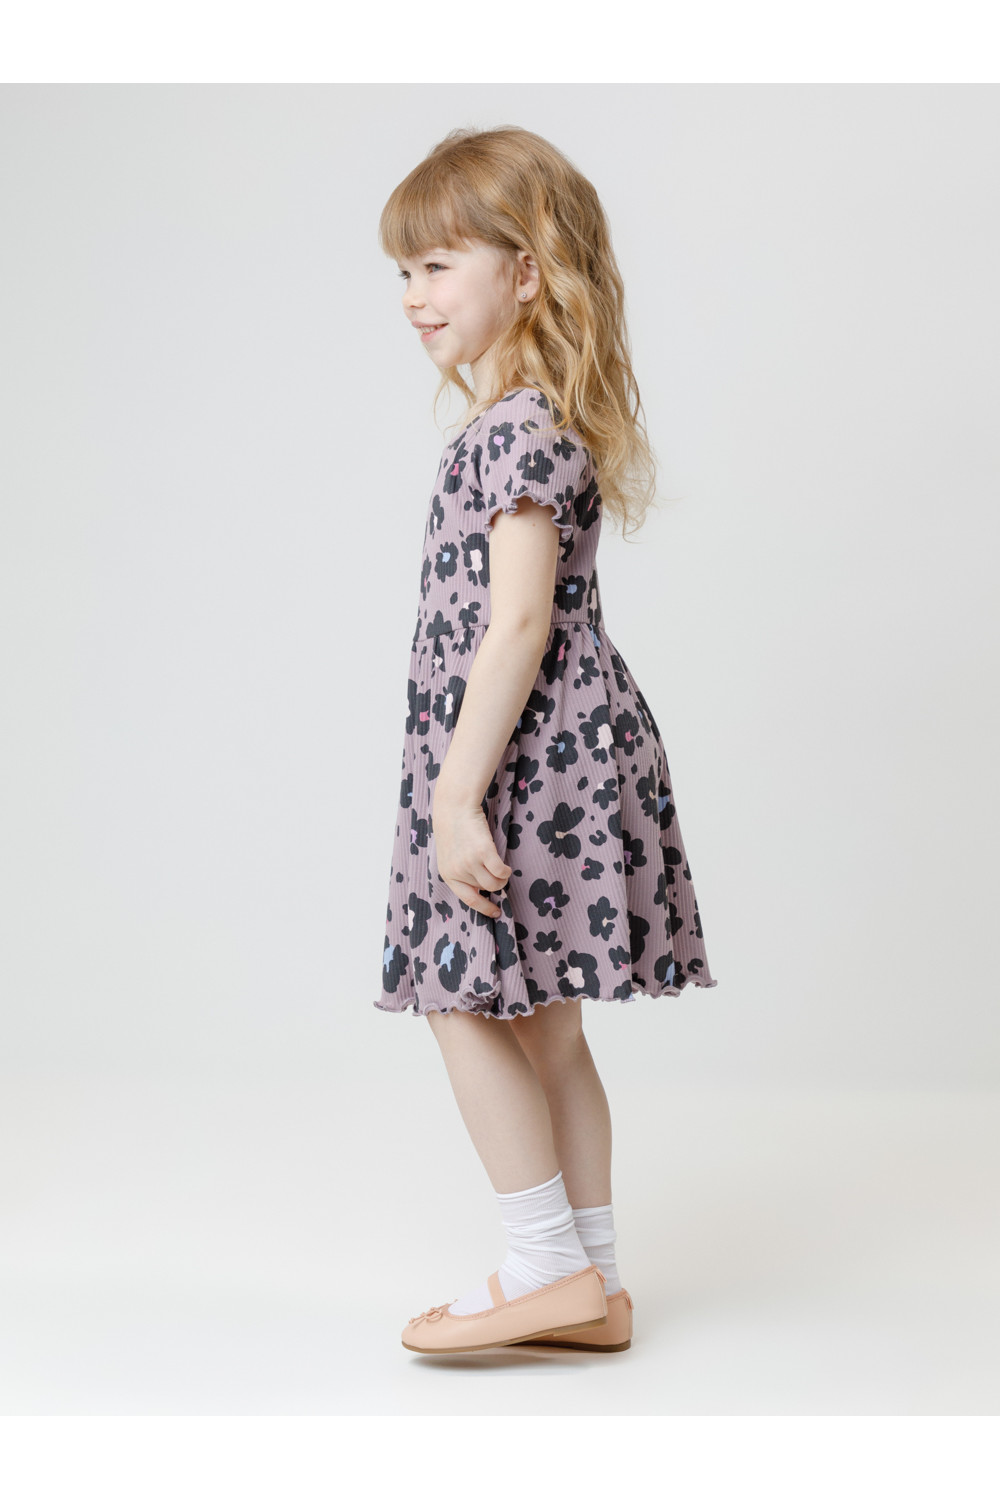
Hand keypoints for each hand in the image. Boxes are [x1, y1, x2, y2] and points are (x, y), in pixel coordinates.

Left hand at [432, 793, 511, 918]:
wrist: (454, 807)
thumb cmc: (455, 830)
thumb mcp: (451, 856)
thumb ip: (462, 872)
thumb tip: (482, 889)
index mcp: (448, 875)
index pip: (468, 900)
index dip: (484, 908)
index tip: (495, 912)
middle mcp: (458, 871)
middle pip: (485, 890)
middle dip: (494, 885)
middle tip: (498, 875)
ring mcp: (470, 862)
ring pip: (494, 884)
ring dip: (502, 879)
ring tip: (501, 869)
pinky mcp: (483, 852)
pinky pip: (501, 871)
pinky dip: (506, 871)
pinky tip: (505, 866)